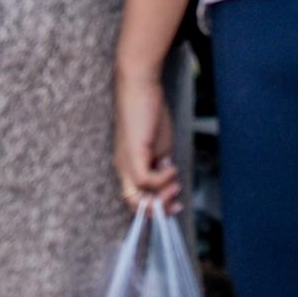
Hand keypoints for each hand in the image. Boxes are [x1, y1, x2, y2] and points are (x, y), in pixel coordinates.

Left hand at [114, 65, 180, 213]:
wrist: (140, 86)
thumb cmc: (149, 111)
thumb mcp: (159, 145)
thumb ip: (160, 164)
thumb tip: (168, 179)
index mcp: (127, 166)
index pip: (135, 198)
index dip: (154, 207)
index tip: (175, 204)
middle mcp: (122, 168)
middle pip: (132, 204)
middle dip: (156, 210)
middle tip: (175, 203)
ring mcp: (125, 162)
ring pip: (135, 198)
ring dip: (160, 197)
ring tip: (174, 185)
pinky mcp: (133, 154)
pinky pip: (145, 180)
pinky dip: (162, 180)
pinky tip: (171, 167)